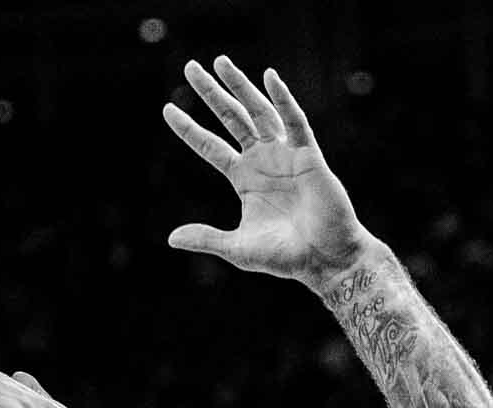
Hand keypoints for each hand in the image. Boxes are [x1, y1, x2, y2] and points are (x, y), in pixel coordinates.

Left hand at [164, 57, 373, 290]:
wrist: (325, 259)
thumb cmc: (286, 257)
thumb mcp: (238, 248)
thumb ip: (207, 239)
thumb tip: (172, 239)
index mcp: (244, 179)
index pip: (210, 147)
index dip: (189, 129)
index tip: (167, 109)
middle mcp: (263, 161)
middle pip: (231, 119)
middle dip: (211, 93)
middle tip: (190, 67)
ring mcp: (285, 154)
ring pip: (258, 112)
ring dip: (240, 87)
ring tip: (220, 62)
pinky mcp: (308, 155)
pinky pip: (295, 122)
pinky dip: (283, 100)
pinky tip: (270, 78)